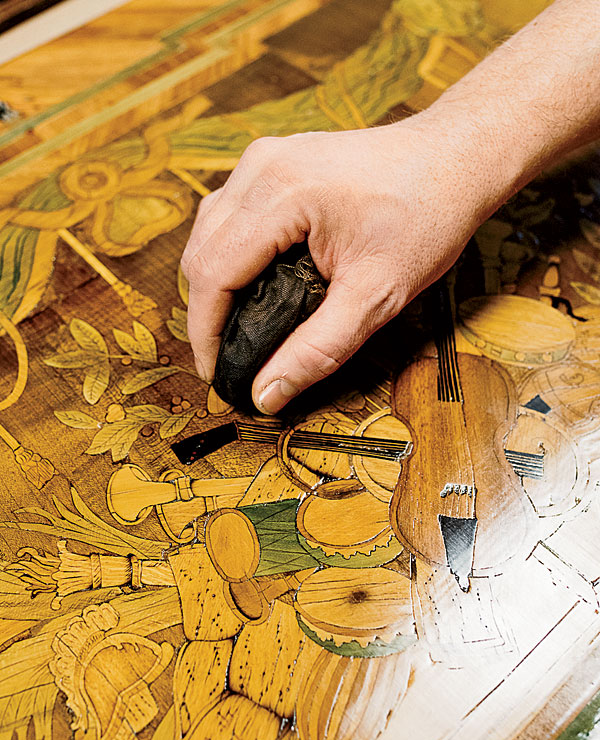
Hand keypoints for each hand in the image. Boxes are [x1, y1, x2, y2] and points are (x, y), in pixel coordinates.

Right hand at [181, 116, 515, 413]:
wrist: (452, 159)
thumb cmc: (426, 218)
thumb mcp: (377, 295)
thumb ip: (318, 349)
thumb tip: (267, 394)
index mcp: (280, 194)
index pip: (212, 272)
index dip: (205, 332)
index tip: (215, 374)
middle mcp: (260, 167)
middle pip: (200, 251)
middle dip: (206, 312)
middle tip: (227, 358)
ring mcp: (263, 158)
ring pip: (208, 230)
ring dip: (213, 282)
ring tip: (235, 327)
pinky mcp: (273, 160)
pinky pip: (228, 212)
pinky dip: (229, 252)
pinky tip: (249, 281)